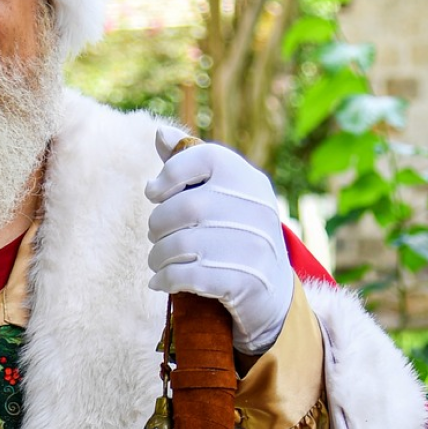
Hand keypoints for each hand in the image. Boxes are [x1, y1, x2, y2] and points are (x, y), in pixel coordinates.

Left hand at [144, 129, 293, 355]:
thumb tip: (159, 133)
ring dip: (157, 255)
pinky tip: (160, 282)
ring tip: (157, 261)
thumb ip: (189, 166)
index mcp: (250, 181)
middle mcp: (256, 209)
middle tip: (155, 236)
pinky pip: (187, 275)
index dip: (170, 173)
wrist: (273, 296)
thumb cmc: (236, 239)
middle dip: (157, 224)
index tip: (154, 193)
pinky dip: (165, 279)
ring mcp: (253, 245)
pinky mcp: (244, 280)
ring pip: (181, 243)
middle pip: (185, 206)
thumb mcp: (222, 199)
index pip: (204, 157)